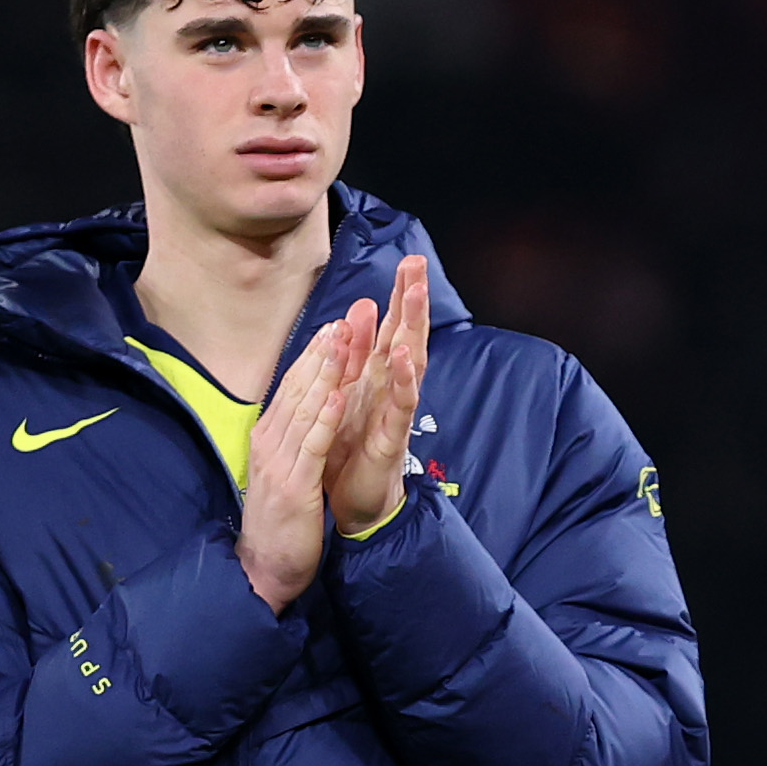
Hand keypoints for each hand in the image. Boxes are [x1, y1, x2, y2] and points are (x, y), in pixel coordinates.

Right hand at [238, 309, 372, 612]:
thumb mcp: (281, 472)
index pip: (291, 389)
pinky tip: (341, 394)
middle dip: (321, 354)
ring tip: (344, 342)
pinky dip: (326, 417)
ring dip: (325, 373)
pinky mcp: (295, 486)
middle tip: (343, 319)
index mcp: (268, 438)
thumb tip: (299, 412)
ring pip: (305, 408)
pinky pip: (313, 444)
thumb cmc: (278, 523)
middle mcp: (270, 443)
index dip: (312, 357)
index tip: (332, 327)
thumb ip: (288, 441)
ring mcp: (279, 463)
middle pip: (297, 389)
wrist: (262, 570)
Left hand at [324, 257, 432, 538]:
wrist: (355, 504)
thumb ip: (356, 357)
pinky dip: (403, 380)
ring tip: (415, 296)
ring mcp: (395, 412)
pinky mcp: (392, 437)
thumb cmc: (351, 451)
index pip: (393, 329)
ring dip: (412, 329)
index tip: (408, 261)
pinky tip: (403, 356)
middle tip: (418, 264)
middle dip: (412, 301)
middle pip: (407, 336)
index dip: (400, 297)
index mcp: (377, 379)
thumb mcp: (348, 395)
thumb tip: (361, 312)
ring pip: (410, 363)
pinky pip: (401, 405)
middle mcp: (392, 390)